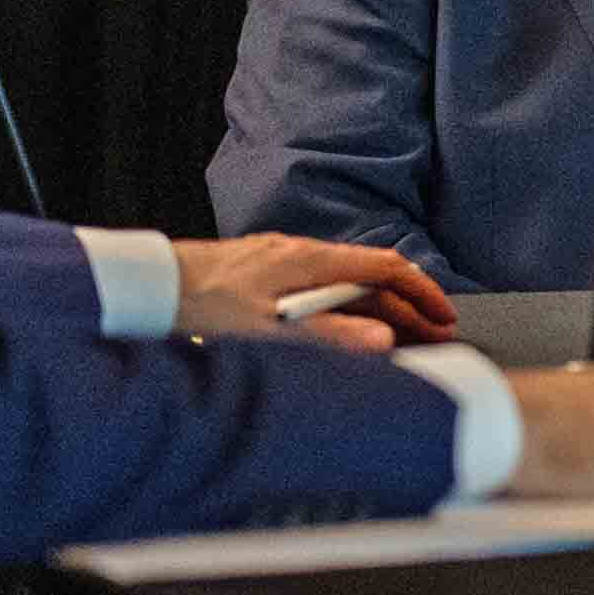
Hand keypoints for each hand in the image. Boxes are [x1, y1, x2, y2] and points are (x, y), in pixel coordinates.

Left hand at [171, 233, 452, 351]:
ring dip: (377, 311)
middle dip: (407, 308)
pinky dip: (346, 309)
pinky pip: (321, 288)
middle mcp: (301, 254)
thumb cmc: (200, 307)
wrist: (148, 285)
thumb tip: (383, 341)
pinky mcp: (263, 274)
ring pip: (346, 283)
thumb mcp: (268, 331)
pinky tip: (342, 330)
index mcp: (310, 261)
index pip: (386, 268)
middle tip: (433, 338)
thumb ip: (328, 338)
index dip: (422, 293)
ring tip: (397, 340)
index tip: (445, 318)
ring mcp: (282, 261)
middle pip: (370, 278)